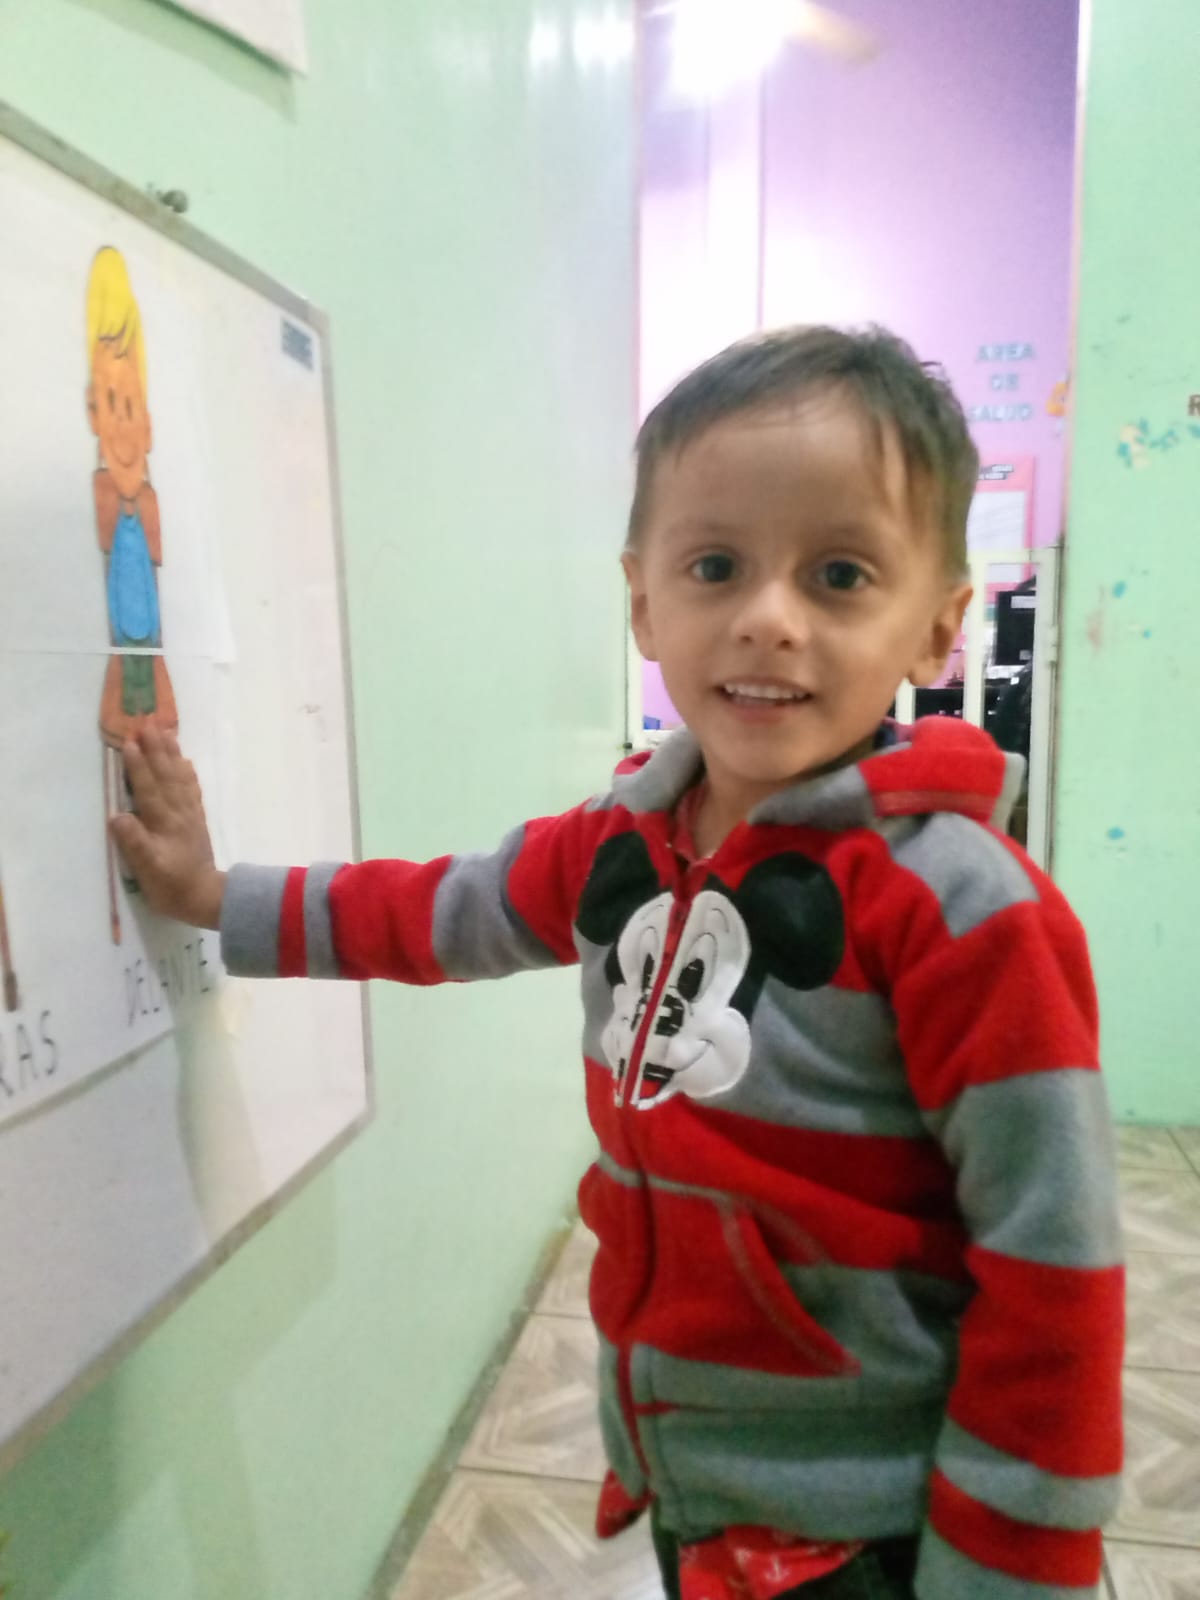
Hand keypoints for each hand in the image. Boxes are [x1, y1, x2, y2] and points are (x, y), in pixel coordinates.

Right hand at [109, 729, 225, 928]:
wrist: (206, 898)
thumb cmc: (171, 886)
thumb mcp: (148, 869)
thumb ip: (134, 842)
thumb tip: (118, 815)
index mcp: (163, 822)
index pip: (148, 788)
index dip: (139, 765)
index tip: (130, 741)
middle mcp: (177, 812)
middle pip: (165, 775)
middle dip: (156, 748)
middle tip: (147, 722)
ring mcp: (189, 815)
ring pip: (179, 778)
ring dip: (171, 754)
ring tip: (165, 732)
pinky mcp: (196, 821)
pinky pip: (192, 790)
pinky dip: (188, 774)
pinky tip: (186, 762)